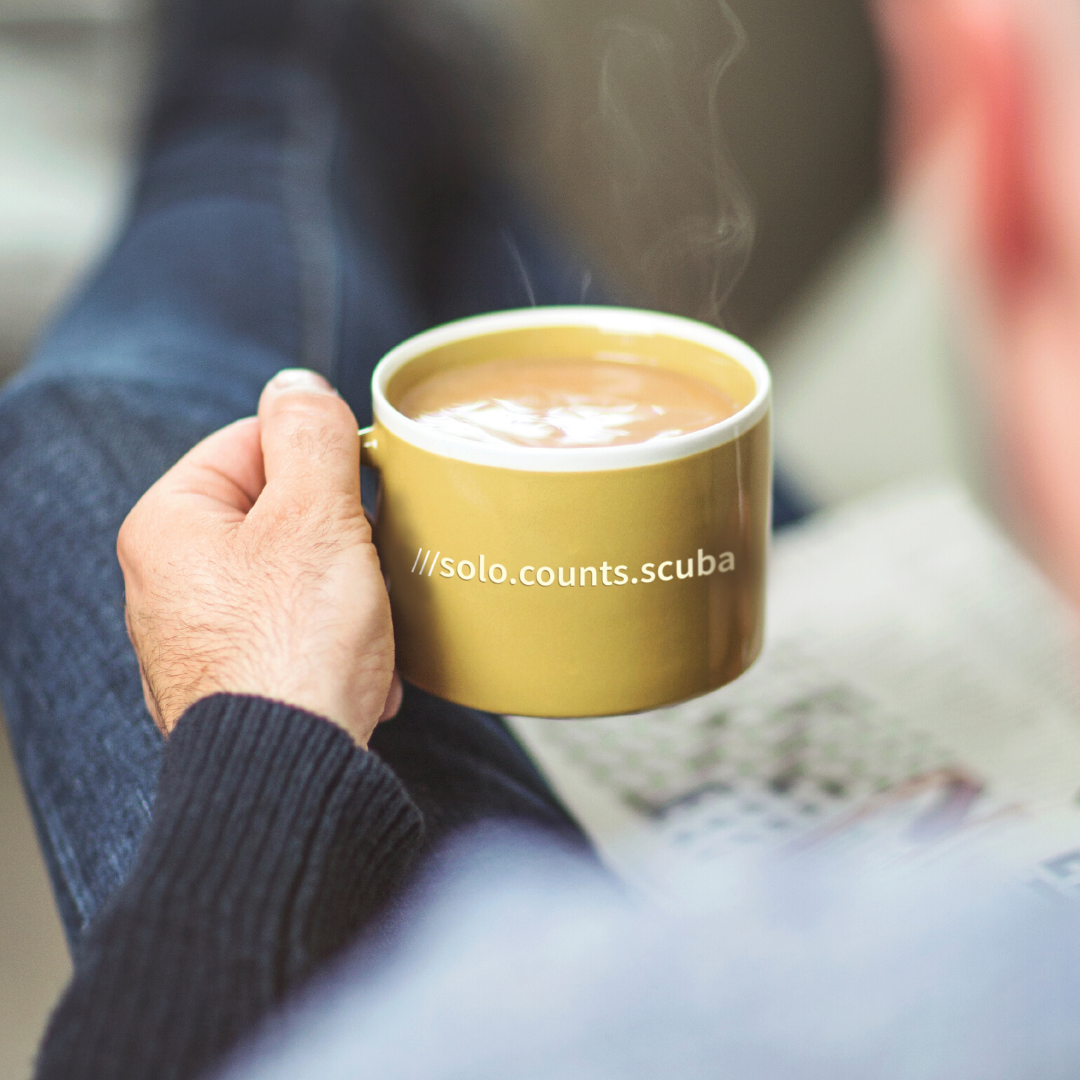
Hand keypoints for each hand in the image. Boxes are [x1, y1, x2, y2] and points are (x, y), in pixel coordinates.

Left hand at [118, 369, 401, 746]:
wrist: (290, 774)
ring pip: (293, 575)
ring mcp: (199, 637)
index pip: (250, 441)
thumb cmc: (294, 647)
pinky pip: (294, 633)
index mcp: (169, 524)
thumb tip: (298, 386)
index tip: (364, 485)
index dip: (318, 456)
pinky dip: (334, 641)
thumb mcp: (315, 517)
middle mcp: (168, 581)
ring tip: (370, 625)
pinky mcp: (233, 681)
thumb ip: (309, 436)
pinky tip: (364, 670)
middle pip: (276, 512)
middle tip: (371, 561)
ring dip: (347, 592)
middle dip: (340, 536)